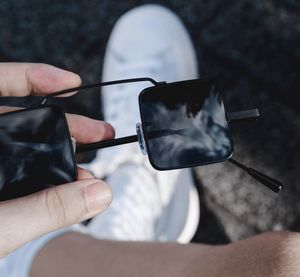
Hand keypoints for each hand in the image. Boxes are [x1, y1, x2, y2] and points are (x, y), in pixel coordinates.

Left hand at [0, 63, 113, 257]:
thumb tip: (97, 192)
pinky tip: (68, 184)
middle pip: (21, 120)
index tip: (69, 83)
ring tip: (89, 171)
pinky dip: (51, 175)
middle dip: (68, 125)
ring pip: (28, 148)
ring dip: (63, 156)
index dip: (31, 77)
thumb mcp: (0, 228)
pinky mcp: (0, 182)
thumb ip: (48, 209)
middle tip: (99, 132)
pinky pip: (27, 169)